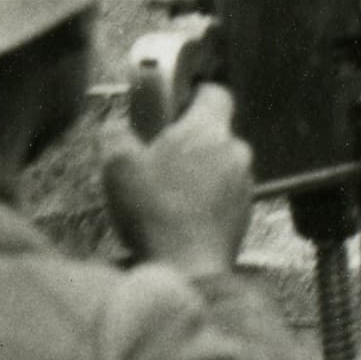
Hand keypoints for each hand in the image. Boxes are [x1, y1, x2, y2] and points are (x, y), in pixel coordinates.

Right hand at [107, 84, 254, 278]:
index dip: (194, 95)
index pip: (215, 92)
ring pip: (222, 164)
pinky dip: (208, 199)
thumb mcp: (117, 165)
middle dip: (190, 141)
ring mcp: (245, 184)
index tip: (175, 107)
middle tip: (159, 159)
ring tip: (168, 193)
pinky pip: (226, 194)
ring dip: (200, 172)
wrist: (187, 267)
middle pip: (215, 132)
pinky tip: (181, 215)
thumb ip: (114, 133)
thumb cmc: (154, 211)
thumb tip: (114, 126)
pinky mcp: (246, 213)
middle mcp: (235, 151)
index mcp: (208, 129)